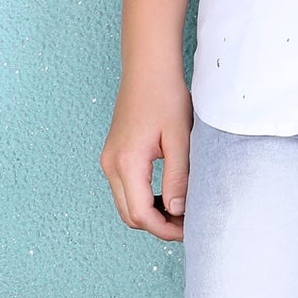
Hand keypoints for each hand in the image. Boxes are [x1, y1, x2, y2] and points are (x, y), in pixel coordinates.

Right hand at [100, 71, 192, 240]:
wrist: (148, 68)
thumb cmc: (165, 96)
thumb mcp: (178, 137)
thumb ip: (178, 176)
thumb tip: (177, 211)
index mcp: (126, 163)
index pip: (141, 214)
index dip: (164, 228)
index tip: (188, 229)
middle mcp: (111, 165)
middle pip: (130, 214)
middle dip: (157, 225)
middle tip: (187, 223)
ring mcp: (109, 160)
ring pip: (126, 203)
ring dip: (150, 212)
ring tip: (180, 209)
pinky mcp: (114, 154)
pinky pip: (125, 188)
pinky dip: (144, 197)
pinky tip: (166, 193)